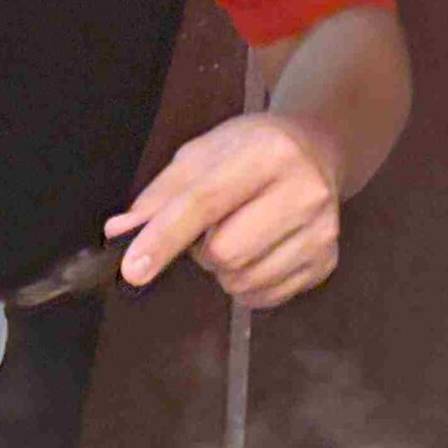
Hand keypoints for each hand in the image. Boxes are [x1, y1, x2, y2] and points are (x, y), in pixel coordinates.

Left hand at [107, 112, 346, 309]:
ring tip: (239, 234)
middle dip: (201, 250)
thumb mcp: (201, 155)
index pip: (204, 203)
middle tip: (212, 228)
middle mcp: (304, 191)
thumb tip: (120, 233)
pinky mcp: (327, 261)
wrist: (318, 151)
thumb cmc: (250, 150)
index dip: (163, 238)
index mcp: (266, 152)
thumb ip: (159, 195)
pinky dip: (247, 284)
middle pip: (224, 252)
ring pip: (243, 280)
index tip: (133, 269)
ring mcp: (322, 230)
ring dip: (224, 269)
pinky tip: (258, 252)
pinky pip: (265, 297)